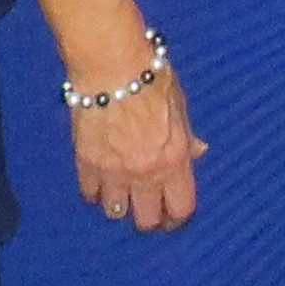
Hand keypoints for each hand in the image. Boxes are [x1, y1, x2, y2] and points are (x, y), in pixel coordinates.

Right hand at [71, 61, 206, 233]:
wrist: (111, 64)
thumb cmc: (150, 77)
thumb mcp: (180, 105)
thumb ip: (187, 137)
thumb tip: (197, 153)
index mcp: (174, 159)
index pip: (181, 208)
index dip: (177, 217)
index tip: (173, 215)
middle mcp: (146, 172)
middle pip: (147, 220)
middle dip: (148, 216)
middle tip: (147, 207)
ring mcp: (114, 170)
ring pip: (117, 213)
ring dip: (121, 205)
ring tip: (122, 192)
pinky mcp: (87, 163)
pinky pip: (90, 194)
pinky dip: (96, 192)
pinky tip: (100, 181)